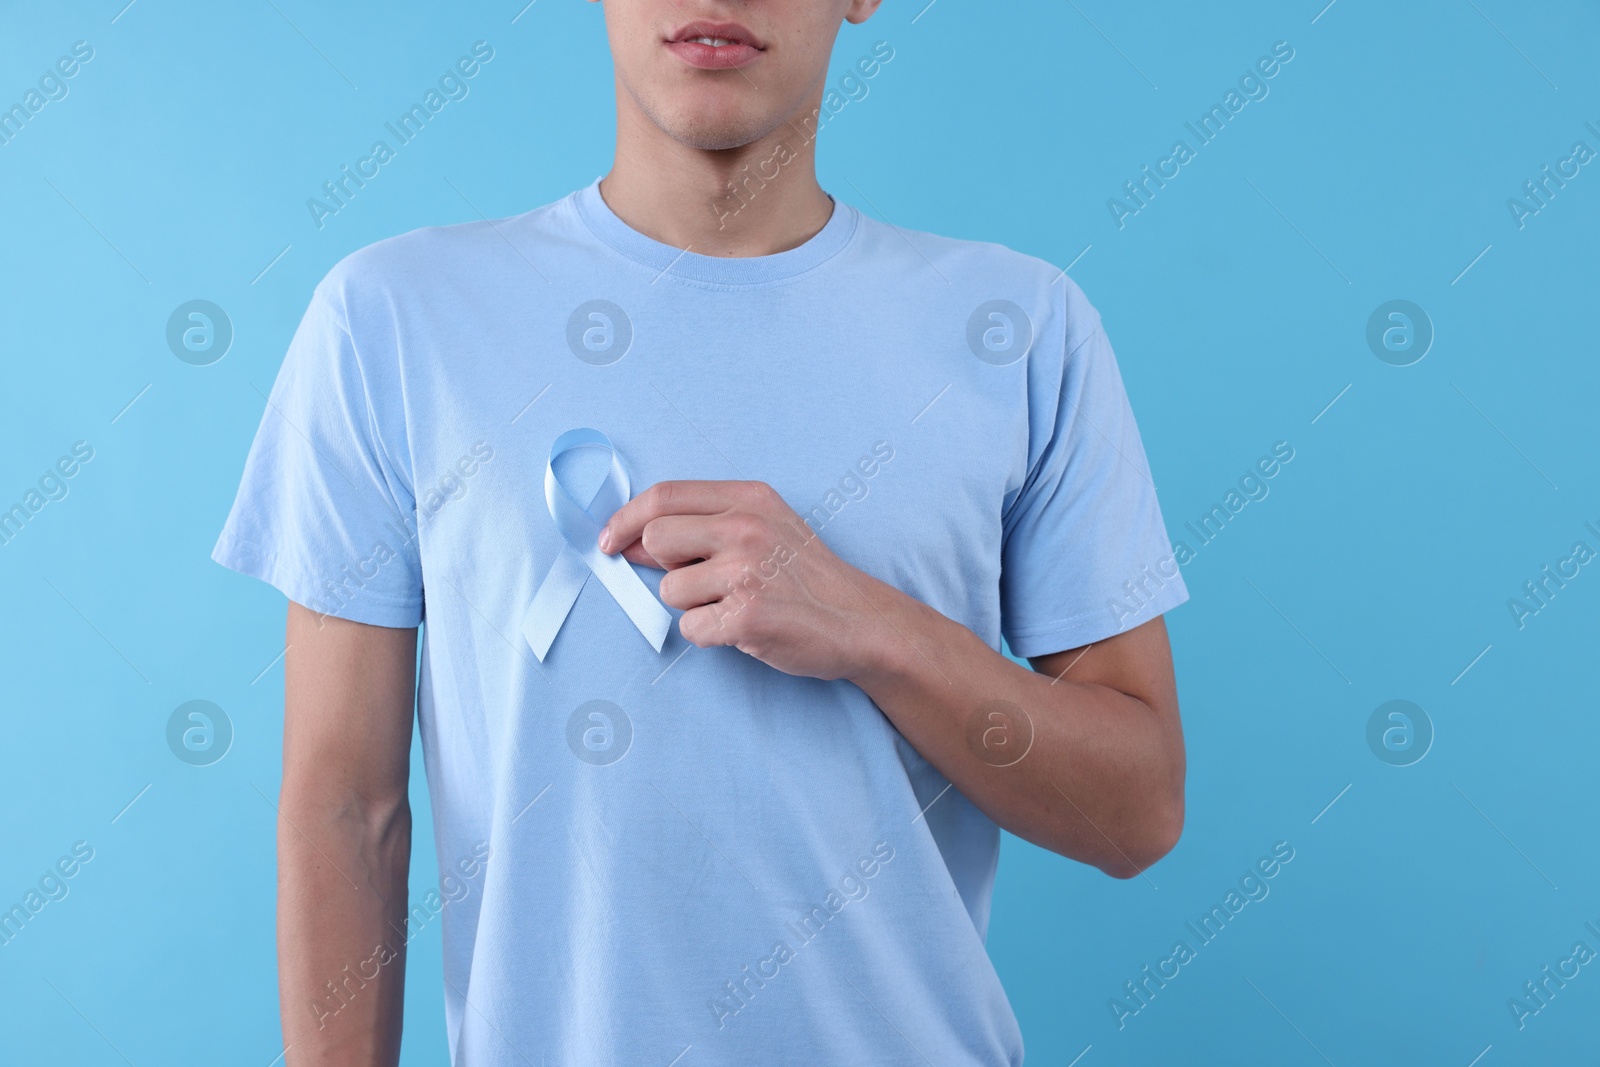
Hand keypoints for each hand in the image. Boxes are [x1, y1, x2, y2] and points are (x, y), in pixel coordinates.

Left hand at [598, 480, 883, 679]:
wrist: (860, 620)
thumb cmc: (805, 576)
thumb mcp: (763, 529)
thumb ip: (700, 528)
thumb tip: (628, 540)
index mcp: (748, 498)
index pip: (664, 495)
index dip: (625, 519)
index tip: (608, 542)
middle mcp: (746, 527)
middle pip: (655, 538)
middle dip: (665, 566)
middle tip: (702, 581)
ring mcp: (746, 571)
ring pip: (671, 590)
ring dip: (693, 606)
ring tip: (735, 605)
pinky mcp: (747, 616)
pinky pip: (691, 627)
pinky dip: (710, 634)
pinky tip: (744, 628)